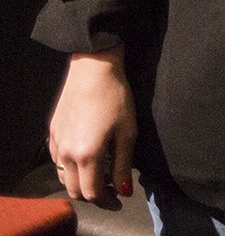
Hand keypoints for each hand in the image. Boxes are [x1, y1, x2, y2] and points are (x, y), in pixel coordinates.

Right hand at [49, 48, 137, 204]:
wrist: (93, 69)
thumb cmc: (116, 98)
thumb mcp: (127, 132)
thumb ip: (123, 164)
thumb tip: (124, 189)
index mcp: (87, 155)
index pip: (92, 192)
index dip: (107, 199)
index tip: (119, 198)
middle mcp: (67, 154)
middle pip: (74, 189)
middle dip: (92, 194)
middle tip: (110, 189)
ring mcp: (57, 143)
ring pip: (63, 176)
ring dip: (78, 182)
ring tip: (98, 174)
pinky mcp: (52, 133)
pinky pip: (57, 160)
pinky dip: (69, 167)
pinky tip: (84, 158)